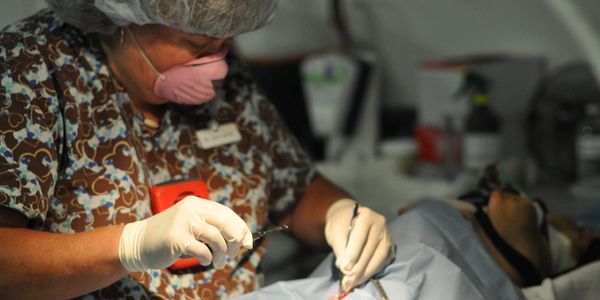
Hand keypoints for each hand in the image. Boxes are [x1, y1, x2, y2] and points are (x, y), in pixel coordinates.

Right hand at [118, 196, 252, 271]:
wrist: (137, 243)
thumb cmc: (170, 237)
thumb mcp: (192, 226)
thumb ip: (214, 228)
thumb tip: (244, 240)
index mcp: (197, 203)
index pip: (228, 214)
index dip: (241, 229)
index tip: (247, 243)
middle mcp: (191, 209)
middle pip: (226, 224)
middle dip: (234, 242)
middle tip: (231, 254)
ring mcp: (183, 222)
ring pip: (216, 238)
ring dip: (221, 254)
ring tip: (217, 262)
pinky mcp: (176, 238)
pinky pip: (202, 250)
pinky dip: (207, 258)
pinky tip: (203, 260)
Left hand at [325, 199, 394, 291]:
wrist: (349, 217)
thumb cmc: (340, 223)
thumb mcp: (334, 231)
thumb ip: (340, 248)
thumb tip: (345, 268)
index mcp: (366, 216)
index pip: (359, 237)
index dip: (352, 254)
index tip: (344, 268)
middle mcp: (380, 224)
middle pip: (370, 249)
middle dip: (358, 268)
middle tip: (347, 282)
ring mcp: (387, 235)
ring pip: (379, 257)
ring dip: (366, 273)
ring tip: (353, 283)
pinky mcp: (390, 246)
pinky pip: (383, 261)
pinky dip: (372, 271)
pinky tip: (362, 278)